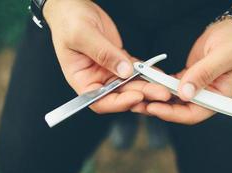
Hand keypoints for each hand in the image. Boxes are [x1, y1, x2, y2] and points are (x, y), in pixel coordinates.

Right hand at [43, 0, 169, 112]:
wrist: (73, 7)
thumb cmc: (69, 21)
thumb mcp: (82, 35)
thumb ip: (103, 53)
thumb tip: (125, 72)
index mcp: (81, 79)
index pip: (99, 100)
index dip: (118, 103)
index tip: (136, 96)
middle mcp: (96, 79)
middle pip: (119, 95)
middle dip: (141, 95)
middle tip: (159, 92)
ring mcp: (108, 71)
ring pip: (130, 85)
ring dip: (147, 86)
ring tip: (163, 85)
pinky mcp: (119, 61)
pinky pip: (135, 70)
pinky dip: (146, 72)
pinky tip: (157, 73)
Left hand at [134, 19, 231, 123]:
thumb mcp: (223, 55)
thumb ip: (204, 73)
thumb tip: (185, 94)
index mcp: (219, 98)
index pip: (194, 113)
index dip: (173, 114)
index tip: (154, 108)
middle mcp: (206, 97)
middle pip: (180, 109)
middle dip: (159, 108)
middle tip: (138, 104)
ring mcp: (196, 89)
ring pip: (173, 99)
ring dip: (156, 98)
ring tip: (138, 95)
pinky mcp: (187, 80)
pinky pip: (170, 86)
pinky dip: (159, 85)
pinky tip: (147, 82)